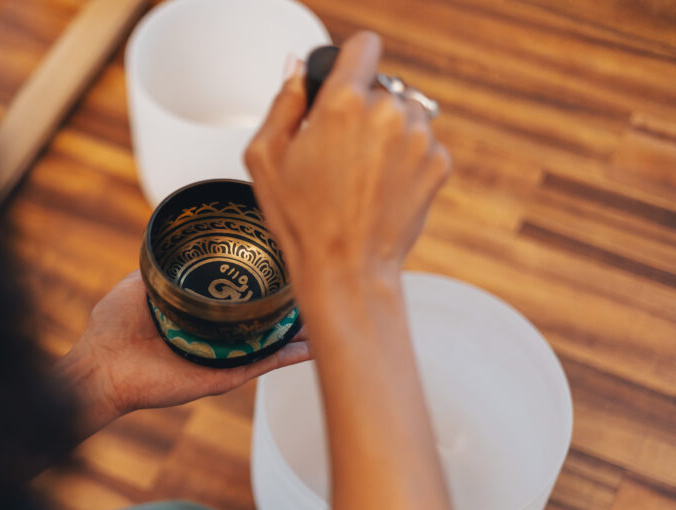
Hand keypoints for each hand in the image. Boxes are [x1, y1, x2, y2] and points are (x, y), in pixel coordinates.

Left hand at [55, 271, 310, 440]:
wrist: (101, 368)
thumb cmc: (111, 330)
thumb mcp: (138, 286)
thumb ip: (160, 270)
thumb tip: (175, 245)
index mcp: (198, 319)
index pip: (238, 301)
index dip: (261, 285)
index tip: (284, 265)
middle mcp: (215, 338)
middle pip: (263, 322)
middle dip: (292, 309)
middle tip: (319, 288)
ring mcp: (223, 358)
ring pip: (272, 342)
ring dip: (302, 330)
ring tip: (331, 314)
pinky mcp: (225, 376)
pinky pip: (264, 364)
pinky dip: (291, 355)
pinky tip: (316, 344)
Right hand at [244, 32, 450, 303]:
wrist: (347, 270)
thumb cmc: (302, 222)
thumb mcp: (264, 158)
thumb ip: (283, 101)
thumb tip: (299, 70)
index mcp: (343, 104)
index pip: (363, 46)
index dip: (348, 61)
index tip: (341, 82)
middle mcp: (388, 112)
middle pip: (379, 87)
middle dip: (360, 110)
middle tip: (337, 153)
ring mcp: (418, 138)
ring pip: (403, 114)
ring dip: (385, 134)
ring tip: (359, 176)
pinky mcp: (438, 163)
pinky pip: (420, 144)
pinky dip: (403, 161)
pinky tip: (379, 190)